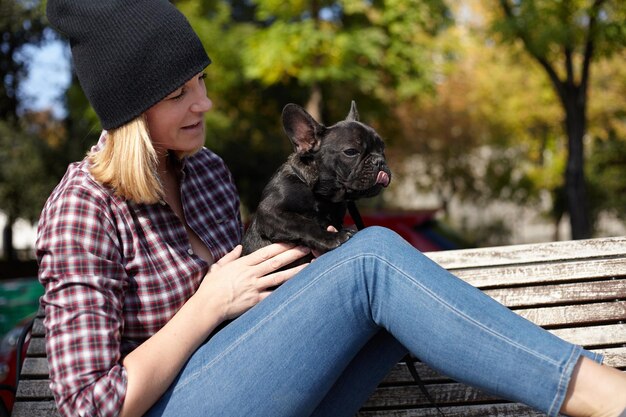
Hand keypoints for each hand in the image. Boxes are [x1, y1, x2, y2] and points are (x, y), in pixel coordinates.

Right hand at [194, 243, 310, 320]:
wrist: (207, 306)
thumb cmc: (210, 288)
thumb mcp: (217, 267)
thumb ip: (230, 257)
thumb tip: (239, 247)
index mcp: (243, 264)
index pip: (266, 252)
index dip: (281, 246)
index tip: (293, 240)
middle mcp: (251, 274)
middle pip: (276, 262)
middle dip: (293, 253)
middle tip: (307, 246)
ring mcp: (254, 287)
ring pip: (279, 277)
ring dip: (296, 271)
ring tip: (310, 265)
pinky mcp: (255, 301)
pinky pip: (274, 295)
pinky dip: (286, 291)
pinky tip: (298, 288)